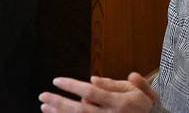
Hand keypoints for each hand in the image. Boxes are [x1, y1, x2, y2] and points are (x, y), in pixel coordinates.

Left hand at [39, 72, 157, 111]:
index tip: (56, 80)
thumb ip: (117, 83)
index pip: (90, 92)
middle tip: (42, 96)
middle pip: (80, 110)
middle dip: (59, 103)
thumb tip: (93, 78)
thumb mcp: (140, 91)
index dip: (71, 86)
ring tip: (44, 108)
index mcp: (119, 102)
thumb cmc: (147, 107)